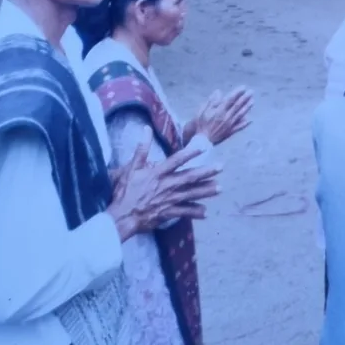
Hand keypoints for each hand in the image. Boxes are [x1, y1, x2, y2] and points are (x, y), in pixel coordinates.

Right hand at [107, 131, 221, 240]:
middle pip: (190, 177)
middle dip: (206, 172)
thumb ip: (141, 148)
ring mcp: (169, 200)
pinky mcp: (168, 213)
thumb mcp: (132, 167)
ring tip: (219, 188)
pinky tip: (205, 212)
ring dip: (206, 191)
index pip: (177, 160)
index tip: (203, 147)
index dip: (190, 153)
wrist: (122, 216)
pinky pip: (184, 212)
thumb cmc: (126, 191)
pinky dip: (195, 212)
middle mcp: (167, 185)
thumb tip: (146, 128)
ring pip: (191, 194)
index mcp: (159, 173)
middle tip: (221, 167)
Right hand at [192, 87, 253, 144]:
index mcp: (219, 111)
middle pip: (237, 106)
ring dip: (247, 108)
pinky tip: (250, 120)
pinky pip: (239, 127)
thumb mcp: (202, 111)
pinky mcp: (230, 132)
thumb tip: (218, 92)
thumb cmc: (201, 125)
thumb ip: (211, 101)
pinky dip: (245, 123)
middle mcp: (226, 117)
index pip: (230, 99)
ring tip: (252, 101)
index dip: (237, 93)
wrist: (201, 141)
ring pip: (240, 115)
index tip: (243, 87)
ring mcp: (229, 125)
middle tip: (251, 92)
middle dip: (245, 98)